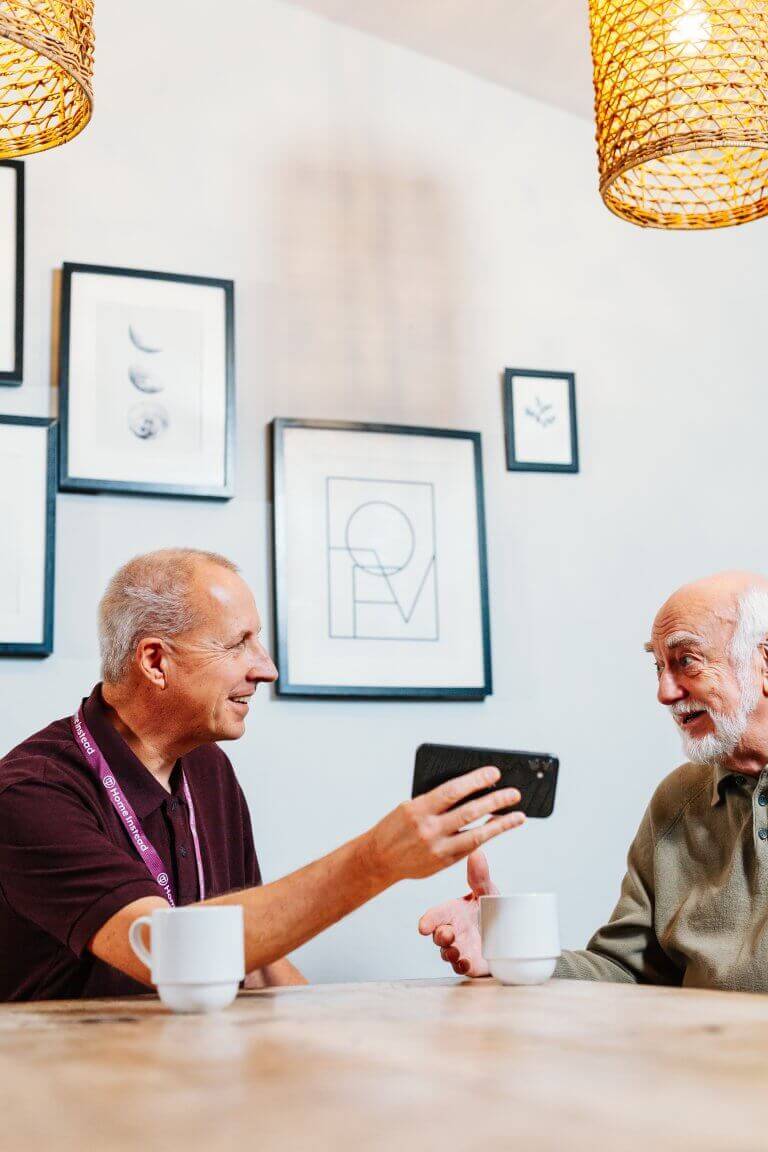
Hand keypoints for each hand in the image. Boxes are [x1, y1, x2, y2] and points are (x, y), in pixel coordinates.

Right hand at [364, 767, 523, 885]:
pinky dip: (487, 836)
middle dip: (495, 800)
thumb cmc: (396, 828)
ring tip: (517, 815)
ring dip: (500, 823)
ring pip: (477, 834)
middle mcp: (429, 829)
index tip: (494, 773)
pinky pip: (471, 847)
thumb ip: (435, 801)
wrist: (379, 858)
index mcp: (419, 809)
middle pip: (470, 812)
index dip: (476, 780)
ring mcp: (438, 848)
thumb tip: (467, 790)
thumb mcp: (410, 807)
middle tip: (513, 793)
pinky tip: (499, 828)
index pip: (453, 790)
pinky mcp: (444, 862)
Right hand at [417, 850, 498, 975]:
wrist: (511, 932)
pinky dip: (462, 966)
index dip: (428, 921)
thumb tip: (476, 853)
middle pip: (438, 936)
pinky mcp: (471, 964)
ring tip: (455, 951)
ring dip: (449, 953)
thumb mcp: (487, 891)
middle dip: (440, 936)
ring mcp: (460, 949)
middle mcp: (454, 931)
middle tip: (447, 934)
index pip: (436, 915)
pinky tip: (466, 963)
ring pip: (447, 954)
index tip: (423, 927)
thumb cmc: (491, 908)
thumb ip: (479, 876)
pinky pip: (462, 968)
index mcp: (453, 912)